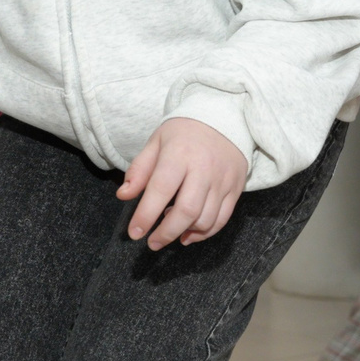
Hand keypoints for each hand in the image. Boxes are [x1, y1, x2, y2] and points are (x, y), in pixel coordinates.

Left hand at [117, 117, 247, 248]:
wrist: (225, 117)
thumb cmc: (185, 131)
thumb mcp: (157, 142)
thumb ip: (139, 169)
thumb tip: (123, 196)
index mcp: (179, 154)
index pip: (160, 190)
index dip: (146, 215)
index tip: (134, 233)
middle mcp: (204, 169)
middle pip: (187, 211)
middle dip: (166, 233)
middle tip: (152, 243)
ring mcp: (222, 180)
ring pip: (206, 219)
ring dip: (185, 232)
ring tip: (171, 230)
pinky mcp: (236, 188)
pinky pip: (222, 219)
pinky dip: (205, 233)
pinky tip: (190, 234)